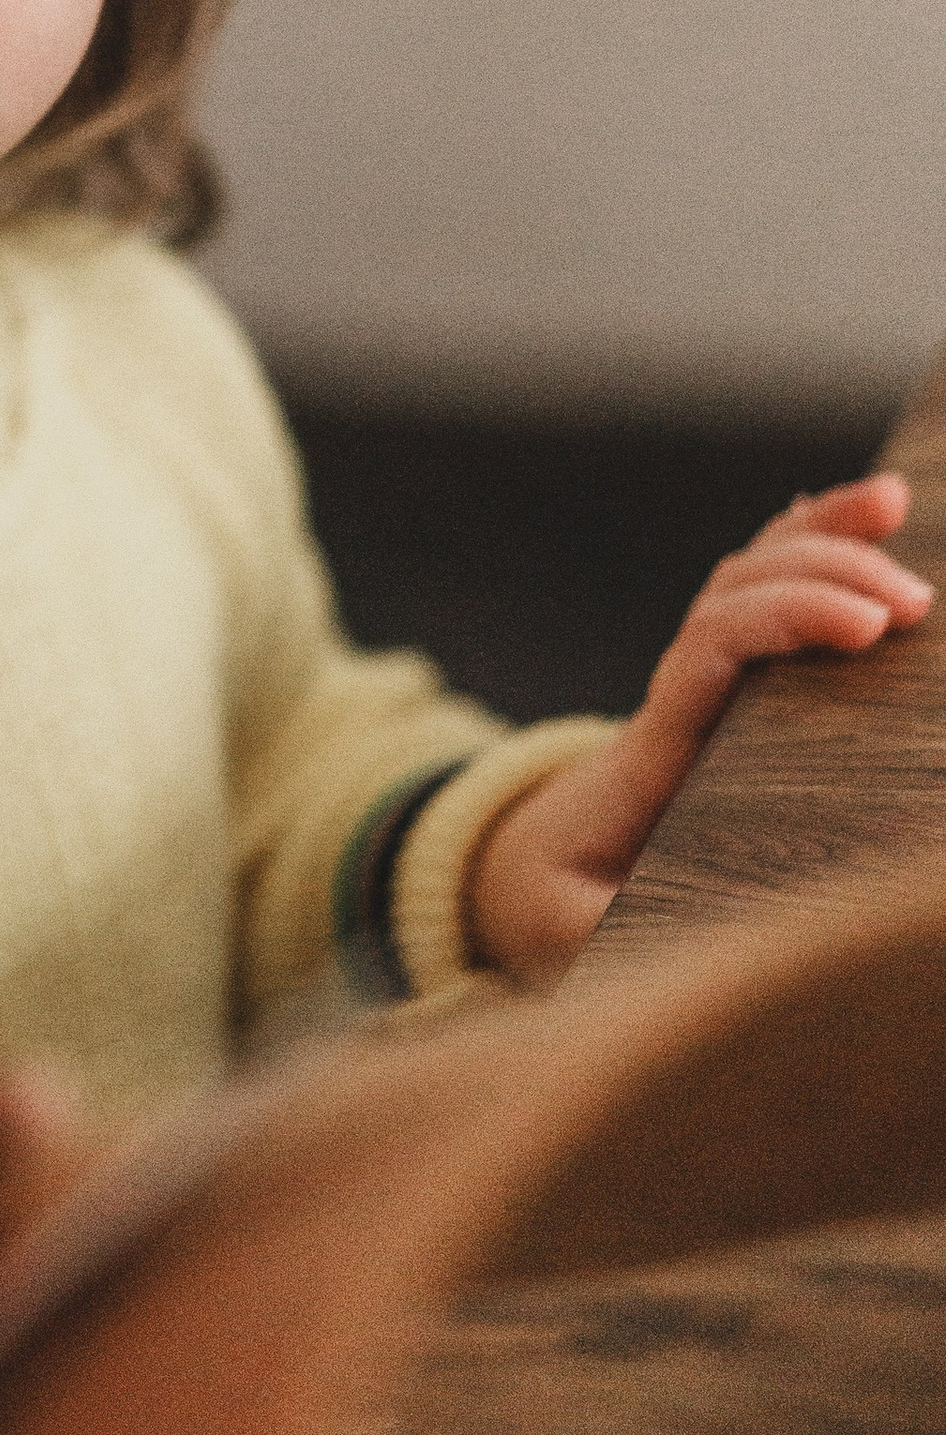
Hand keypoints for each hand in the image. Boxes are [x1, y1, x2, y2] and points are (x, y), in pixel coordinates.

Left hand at [467, 471, 932, 984]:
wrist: (527, 873)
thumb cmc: (556, 901)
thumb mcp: (561, 928)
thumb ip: (596, 930)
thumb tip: (638, 934)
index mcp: (654, 750)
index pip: (712, 652)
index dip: (785, 620)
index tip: (867, 626)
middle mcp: (678, 698)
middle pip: (735, 597)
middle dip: (820, 570)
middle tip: (913, 597)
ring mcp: (703, 687)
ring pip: (749, 582)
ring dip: (818, 537)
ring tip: (892, 500)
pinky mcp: (730, 693)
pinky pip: (765, 602)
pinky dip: (807, 547)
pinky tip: (859, 513)